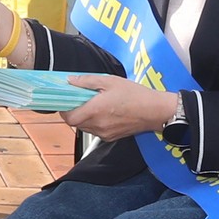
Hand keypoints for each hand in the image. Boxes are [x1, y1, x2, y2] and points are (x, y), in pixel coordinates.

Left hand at [60, 72, 181, 140]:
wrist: (154, 111)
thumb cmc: (135, 95)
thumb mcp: (110, 81)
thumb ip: (87, 81)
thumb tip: (70, 81)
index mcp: (95, 110)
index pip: (69, 117)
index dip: (64, 109)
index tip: (66, 100)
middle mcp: (98, 125)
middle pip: (75, 123)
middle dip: (74, 112)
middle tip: (80, 100)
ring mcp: (104, 133)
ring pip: (85, 127)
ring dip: (84, 117)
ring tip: (94, 105)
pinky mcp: (111, 137)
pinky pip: (95, 131)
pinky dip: (94, 123)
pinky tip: (104, 112)